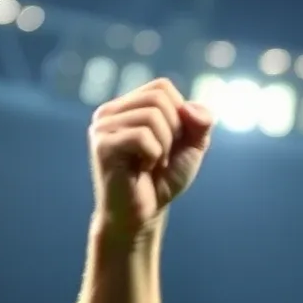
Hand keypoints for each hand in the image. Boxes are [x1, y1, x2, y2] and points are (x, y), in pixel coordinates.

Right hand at [88, 78, 213, 238]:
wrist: (142, 215)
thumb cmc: (163, 181)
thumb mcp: (191, 149)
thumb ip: (200, 123)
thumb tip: (189, 106)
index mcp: (128, 106)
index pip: (163, 87)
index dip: (181, 116)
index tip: (173, 144)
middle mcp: (110, 111)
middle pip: (159, 99)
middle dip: (175, 132)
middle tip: (163, 157)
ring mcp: (103, 126)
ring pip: (152, 116)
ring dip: (165, 147)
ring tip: (152, 164)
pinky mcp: (102, 144)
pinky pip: (143, 137)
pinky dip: (154, 155)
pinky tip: (143, 169)